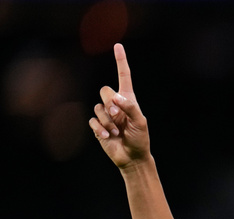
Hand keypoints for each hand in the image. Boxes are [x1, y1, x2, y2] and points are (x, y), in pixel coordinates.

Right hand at [89, 43, 149, 168]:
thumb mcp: (140, 122)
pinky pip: (92, 121)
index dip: (121, 61)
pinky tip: (107, 137)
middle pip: (104, 90)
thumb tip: (116, 98)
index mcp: (128, 99)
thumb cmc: (140, 139)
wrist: (132, 157)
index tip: (118, 45)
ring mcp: (105, 115)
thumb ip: (130, 107)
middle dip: (110, 103)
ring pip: (97, 107)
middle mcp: (115, 104)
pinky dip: (100, 129)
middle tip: (119, 117)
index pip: (124, 76)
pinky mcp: (97, 126)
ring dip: (108, 121)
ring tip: (117, 132)